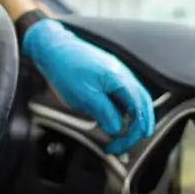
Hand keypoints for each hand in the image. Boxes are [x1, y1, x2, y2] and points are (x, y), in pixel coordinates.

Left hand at [22, 18, 153, 154]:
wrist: (52, 48)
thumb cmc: (66, 67)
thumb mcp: (84, 96)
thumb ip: (104, 113)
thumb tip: (116, 130)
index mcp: (121, 80)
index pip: (139, 110)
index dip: (133, 131)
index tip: (121, 145)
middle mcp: (123, 76)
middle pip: (142, 106)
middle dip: (136, 128)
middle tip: (124, 145)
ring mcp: (117, 76)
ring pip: (133, 102)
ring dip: (129, 120)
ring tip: (119, 137)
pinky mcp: (108, 77)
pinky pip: (121, 97)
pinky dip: (120, 111)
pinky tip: (111, 120)